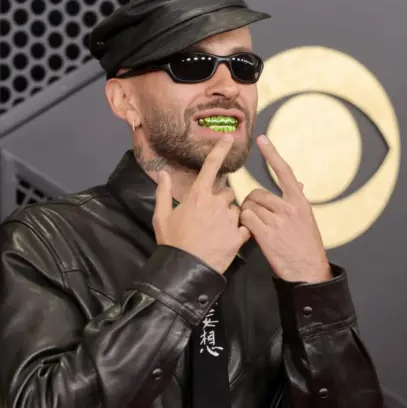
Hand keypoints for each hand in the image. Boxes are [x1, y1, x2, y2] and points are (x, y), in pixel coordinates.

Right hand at [153, 136, 250, 273]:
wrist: (185, 270)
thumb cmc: (172, 243)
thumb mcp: (161, 217)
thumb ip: (163, 193)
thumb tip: (163, 174)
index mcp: (197, 196)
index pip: (211, 166)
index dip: (219, 150)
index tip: (228, 137)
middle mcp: (216, 203)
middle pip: (226, 192)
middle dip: (220, 201)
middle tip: (209, 219)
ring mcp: (229, 219)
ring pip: (235, 210)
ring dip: (230, 217)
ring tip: (216, 233)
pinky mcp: (238, 236)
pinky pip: (245, 226)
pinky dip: (240, 230)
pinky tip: (228, 240)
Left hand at [239, 135, 331, 282]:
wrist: (308, 271)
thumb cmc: (306, 246)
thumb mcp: (306, 220)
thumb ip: (297, 201)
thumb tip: (297, 183)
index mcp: (300, 202)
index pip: (284, 171)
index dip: (272, 154)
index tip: (262, 139)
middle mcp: (290, 208)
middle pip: (257, 193)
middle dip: (251, 203)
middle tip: (254, 215)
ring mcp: (278, 221)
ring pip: (249, 206)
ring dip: (247, 215)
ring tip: (256, 227)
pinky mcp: (267, 235)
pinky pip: (246, 219)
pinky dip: (244, 224)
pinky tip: (250, 232)